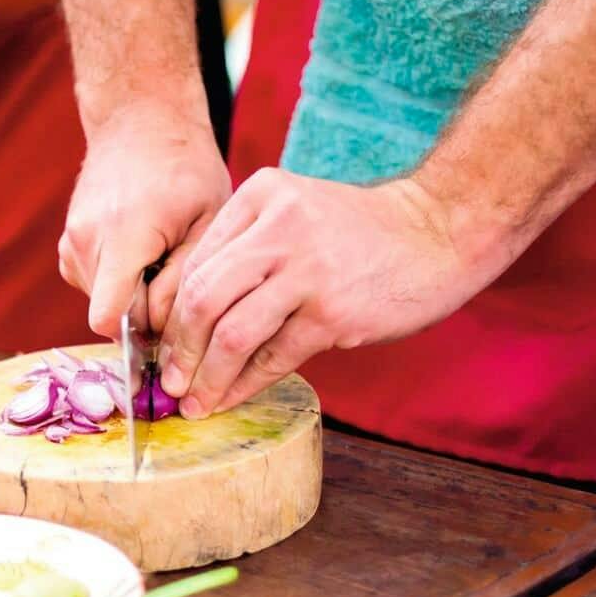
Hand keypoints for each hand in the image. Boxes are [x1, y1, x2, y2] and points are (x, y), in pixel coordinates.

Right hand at [58, 103, 229, 339]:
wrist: (141, 121)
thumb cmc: (186, 168)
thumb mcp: (209, 221)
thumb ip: (185, 280)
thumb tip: (162, 328)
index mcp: (123, 235)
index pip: (108, 318)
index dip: (145, 333)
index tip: (177, 319)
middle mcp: (85, 241)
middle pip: (112, 314)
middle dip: (147, 309)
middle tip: (178, 272)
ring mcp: (71, 242)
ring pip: (104, 302)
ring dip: (135, 294)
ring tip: (161, 253)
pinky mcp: (68, 244)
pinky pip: (94, 285)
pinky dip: (119, 280)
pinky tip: (142, 250)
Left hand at [159, 169, 513, 416]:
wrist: (437, 233)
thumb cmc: (360, 234)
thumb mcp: (296, 213)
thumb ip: (247, 249)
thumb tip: (188, 317)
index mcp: (260, 196)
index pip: (195, 263)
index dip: (169, 313)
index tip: (158, 346)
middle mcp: (278, 227)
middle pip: (201, 299)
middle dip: (178, 349)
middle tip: (167, 381)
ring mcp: (306, 271)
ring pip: (230, 334)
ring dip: (207, 376)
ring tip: (195, 401)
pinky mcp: (332, 313)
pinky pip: (272, 357)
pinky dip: (245, 384)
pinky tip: (232, 398)